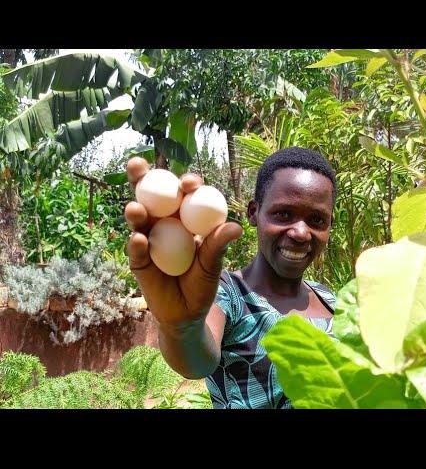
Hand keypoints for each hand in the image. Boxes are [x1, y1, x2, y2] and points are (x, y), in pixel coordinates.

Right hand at [124, 157, 242, 326]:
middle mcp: (165, 223)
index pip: (185, 194)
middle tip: (137, 166)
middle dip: (142, 177)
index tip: (189, 183)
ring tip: (136, 209)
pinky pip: (137, 249)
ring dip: (136, 212)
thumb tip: (235, 227)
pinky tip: (139, 240)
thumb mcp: (212, 264)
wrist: (186, 313)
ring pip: (140, 219)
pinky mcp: (138, 259)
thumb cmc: (203, 283)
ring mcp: (149, 238)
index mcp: (186, 218)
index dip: (186, 183)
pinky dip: (137, 244)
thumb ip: (217, 245)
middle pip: (152, 196)